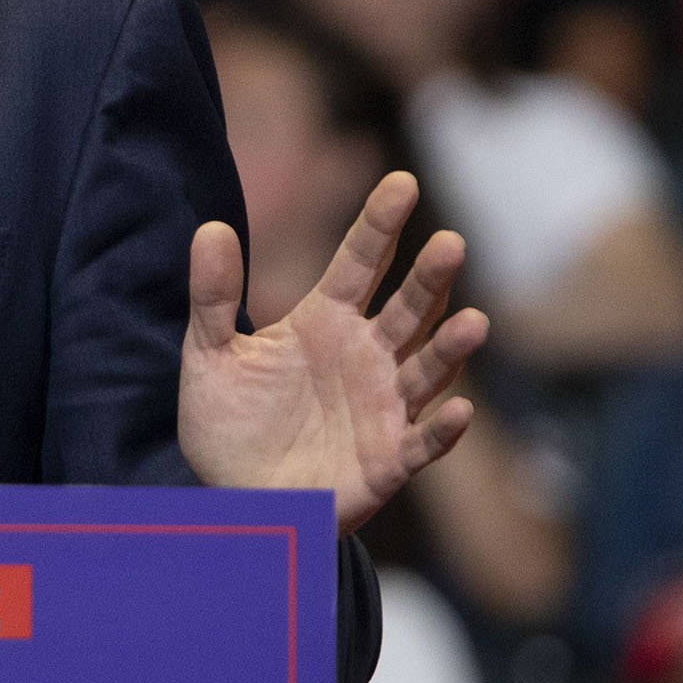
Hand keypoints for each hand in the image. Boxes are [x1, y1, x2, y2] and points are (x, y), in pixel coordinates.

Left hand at [178, 172, 486, 530]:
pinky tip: (461, 410)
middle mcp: (366, 356)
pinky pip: (423, 443)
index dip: (380, 224)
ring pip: (427, 370)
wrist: (234, 501)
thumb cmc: (230, 425)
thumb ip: (212, 297)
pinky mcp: (389, 461)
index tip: (402, 181)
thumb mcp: (208, 356)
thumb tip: (210, 228)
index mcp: (325, 321)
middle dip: (430, 278)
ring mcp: (383, 407)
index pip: (360, 262)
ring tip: (473, 322)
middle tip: (450, 243)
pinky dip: (442, 429)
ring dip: (450, 349)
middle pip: (406, 308)